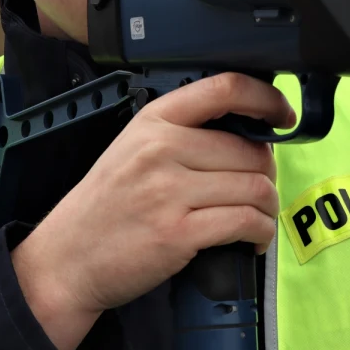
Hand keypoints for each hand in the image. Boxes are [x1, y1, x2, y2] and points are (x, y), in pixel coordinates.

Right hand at [11, 73, 293, 349]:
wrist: (66, 260)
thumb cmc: (107, 206)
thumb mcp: (134, 150)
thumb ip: (183, 135)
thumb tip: (251, 136)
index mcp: (153, 121)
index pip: (223, 89)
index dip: (265, 99)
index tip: (283, 116)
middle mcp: (162, 149)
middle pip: (250, 150)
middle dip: (267, 174)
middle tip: (259, 192)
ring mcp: (169, 192)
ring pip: (255, 187)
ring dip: (268, 207)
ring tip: (259, 219)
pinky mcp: (178, 233)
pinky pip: (245, 222)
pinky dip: (260, 233)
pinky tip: (252, 241)